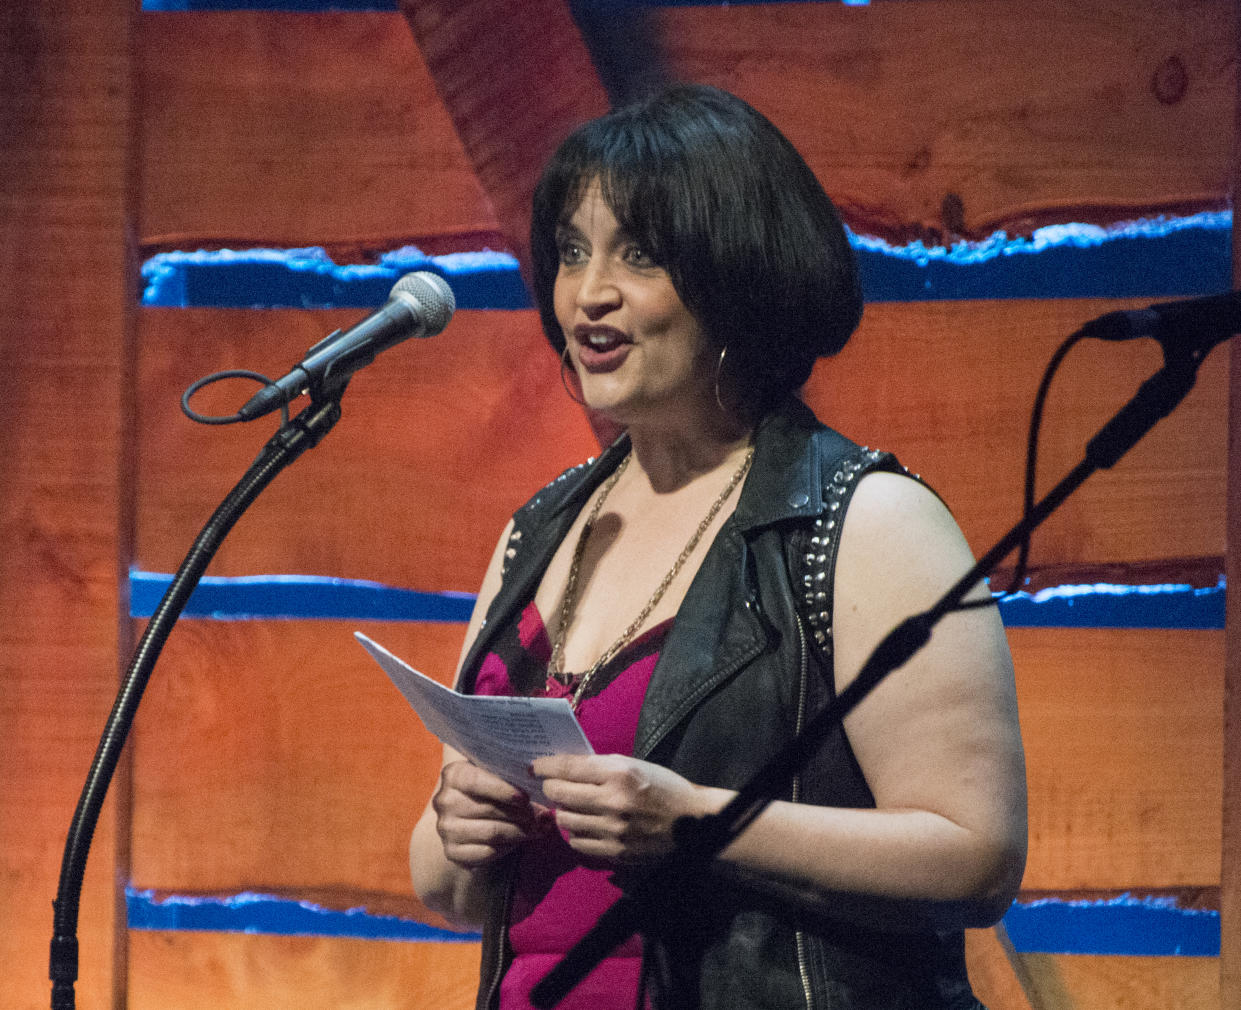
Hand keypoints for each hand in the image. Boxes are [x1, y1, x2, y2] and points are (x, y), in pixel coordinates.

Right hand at [432, 760, 552, 867]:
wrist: (469, 817)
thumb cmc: (490, 790)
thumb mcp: (497, 776)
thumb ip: (515, 780)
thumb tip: (547, 804)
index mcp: (453, 774)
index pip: (476, 781)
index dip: (503, 790)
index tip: (525, 797)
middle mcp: (444, 801)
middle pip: (489, 809)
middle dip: (519, 813)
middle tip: (539, 816)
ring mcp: (446, 828)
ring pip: (491, 832)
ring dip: (518, 832)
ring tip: (535, 829)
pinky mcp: (452, 852)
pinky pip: (486, 852)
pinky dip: (507, 848)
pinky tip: (517, 841)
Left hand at [532, 754, 721, 864]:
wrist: (694, 823)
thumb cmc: (664, 787)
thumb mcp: (635, 765)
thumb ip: (600, 767)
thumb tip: (565, 769)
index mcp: (619, 773)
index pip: (568, 768)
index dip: (545, 766)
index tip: (535, 766)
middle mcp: (612, 801)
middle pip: (559, 794)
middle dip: (550, 788)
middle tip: (552, 786)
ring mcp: (612, 830)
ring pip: (564, 819)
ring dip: (563, 811)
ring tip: (571, 806)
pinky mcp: (615, 852)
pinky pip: (577, 842)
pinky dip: (575, 832)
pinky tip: (585, 825)